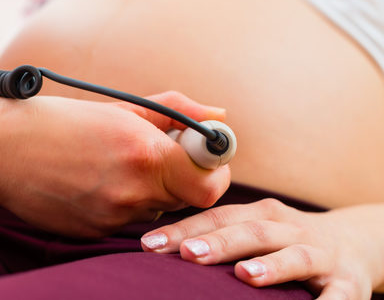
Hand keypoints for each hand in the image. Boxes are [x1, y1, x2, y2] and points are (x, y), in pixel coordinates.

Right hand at [0, 91, 230, 237]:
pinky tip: (88, 182)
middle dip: (178, 176)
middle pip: (185, 198)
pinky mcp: (92, 233)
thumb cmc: (61, 121)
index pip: (210, 183)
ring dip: (144, 189)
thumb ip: (177, 112)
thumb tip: (220, 115)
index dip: (214, 169)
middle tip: (153, 153)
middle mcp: (131, 192)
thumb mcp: (121, 108)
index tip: (203, 154)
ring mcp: (110, 218)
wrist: (1, 150)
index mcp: (143, 154)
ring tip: (108, 164)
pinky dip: (116, 203)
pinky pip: (123, 220)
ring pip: (152, 209)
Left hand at [141, 200, 383, 298]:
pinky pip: (339, 295)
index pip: (217, 217)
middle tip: (187, 254)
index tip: (150, 245)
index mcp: (261, 215)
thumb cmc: (285, 241)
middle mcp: (289, 229)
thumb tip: (159, 252)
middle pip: (251, 231)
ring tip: (244, 276)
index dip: (183, 229)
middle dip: (219, 242)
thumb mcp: (255, 231)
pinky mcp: (348, 282)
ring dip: (270, 266)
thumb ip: (218, 237)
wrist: (357, 243)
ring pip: (295, 256)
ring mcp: (320, 254)